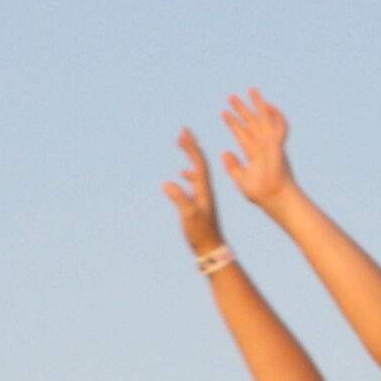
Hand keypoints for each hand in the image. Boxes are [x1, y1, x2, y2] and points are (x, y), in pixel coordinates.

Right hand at [163, 130, 226, 256]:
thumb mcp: (188, 216)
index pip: (199, 162)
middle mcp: (206, 189)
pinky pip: (195, 183)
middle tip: (185, 131)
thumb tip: (168, 182)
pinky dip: (188, 174)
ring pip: (198, 170)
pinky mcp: (201, 203)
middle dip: (192, 146)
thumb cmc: (201, 234)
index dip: (192, 147)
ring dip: (190, 156)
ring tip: (183, 145)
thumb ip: (179, 199)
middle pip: (201, 161)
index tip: (185, 133)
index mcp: (204, 189)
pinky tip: (181, 174)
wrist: (213, 249)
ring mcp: (204, 196)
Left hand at [217, 90, 296, 210]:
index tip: (224, 113)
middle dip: (241, 109)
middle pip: (251, 122)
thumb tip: (224, 153)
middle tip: (230, 97)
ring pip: (264, 119)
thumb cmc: (260, 193)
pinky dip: (276, 115)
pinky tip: (268, 105)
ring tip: (251, 90)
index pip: (241, 134)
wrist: (274, 196)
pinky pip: (280, 125)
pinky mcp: (278, 144)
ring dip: (258, 104)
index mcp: (253, 154)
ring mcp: (271, 143)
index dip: (233, 123)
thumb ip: (233, 166)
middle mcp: (262, 146)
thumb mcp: (241, 179)